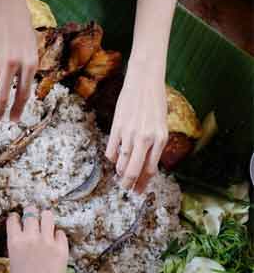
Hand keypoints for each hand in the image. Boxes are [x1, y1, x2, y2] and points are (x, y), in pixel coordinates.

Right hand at [0, 0, 37, 121]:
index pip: (23, 94)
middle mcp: (13, 64)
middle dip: (1, 113)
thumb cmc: (20, 25)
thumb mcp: (30, 47)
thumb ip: (24, 69)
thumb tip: (15, 91)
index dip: (17, 110)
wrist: (4, 3)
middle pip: (4, 97)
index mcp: (30, 63)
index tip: (13, 120)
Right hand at [7, 206, 68, 272]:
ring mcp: (47, 241)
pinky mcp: (61, 248)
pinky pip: (60, 233)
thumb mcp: (14, 261)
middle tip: (33, 215)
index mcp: (15, 242)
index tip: (17, 217)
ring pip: (47, 215)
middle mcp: (30, 237)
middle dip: (31, 212)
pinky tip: (56, 239)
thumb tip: (24, 237)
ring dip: (46, 217)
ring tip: (46, 220)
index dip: (15, 217)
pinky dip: (58, 235)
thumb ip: (19, 245)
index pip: (13, 219)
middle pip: (31, 212)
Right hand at [105, 59, 167, 192]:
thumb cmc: (154, 102)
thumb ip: (155, 145)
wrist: (144, 81)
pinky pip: (111, 150)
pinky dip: (111, 157)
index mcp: (160, 139)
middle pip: (134, 171)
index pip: (150, 170)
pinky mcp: (117, 127)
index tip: (138, 191)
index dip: (143, 183)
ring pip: (121, 162)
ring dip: (119, 172)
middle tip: (126, 188)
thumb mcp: (161, 125)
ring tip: (120, 174)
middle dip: (129, 184)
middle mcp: (146, 139)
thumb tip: (145, 164)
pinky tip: (113, 158)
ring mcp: (130, 133)